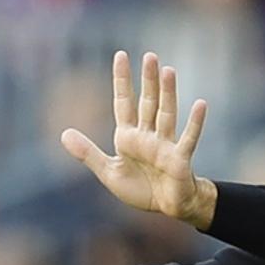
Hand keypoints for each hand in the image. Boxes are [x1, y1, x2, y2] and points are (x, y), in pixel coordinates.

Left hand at [61, 51, 216, 228]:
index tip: (121, 55)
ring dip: (168, 93)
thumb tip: (64, 133)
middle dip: (148, 80)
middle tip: (150, 55)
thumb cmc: (140, 189)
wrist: (165, 208)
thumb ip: (88, 153)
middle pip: (148, 102)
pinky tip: (200, 104)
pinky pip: (188, 138)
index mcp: (129, 137)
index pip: (124, 102)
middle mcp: (148, 135)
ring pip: (166, 114)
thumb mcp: (109, 172)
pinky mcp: (179, 158)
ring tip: (168, 71)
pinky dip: (195, 122)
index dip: (122, 80)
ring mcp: (164, 145)